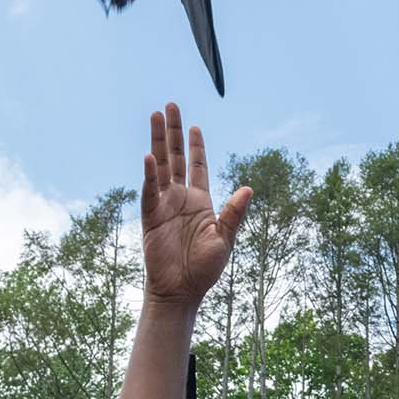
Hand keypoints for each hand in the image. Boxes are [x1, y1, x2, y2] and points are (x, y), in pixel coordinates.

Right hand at [139, 103, 250, 313]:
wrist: (181, 292)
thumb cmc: (204, 270)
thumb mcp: (224, 239)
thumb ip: (233, 214)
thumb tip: (248, 188)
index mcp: (200, 202)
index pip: (198, 166)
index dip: (195, 146)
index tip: (194, 126)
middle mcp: (181, 199)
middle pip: (175, 157)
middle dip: (173, 131)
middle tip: (170, 106)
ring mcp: (164, 205)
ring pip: (160, 166)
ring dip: (158, 141)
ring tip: (155, 116)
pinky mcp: (150, 217)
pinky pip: (149, 191)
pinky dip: (149, 175)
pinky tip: (150, 157)